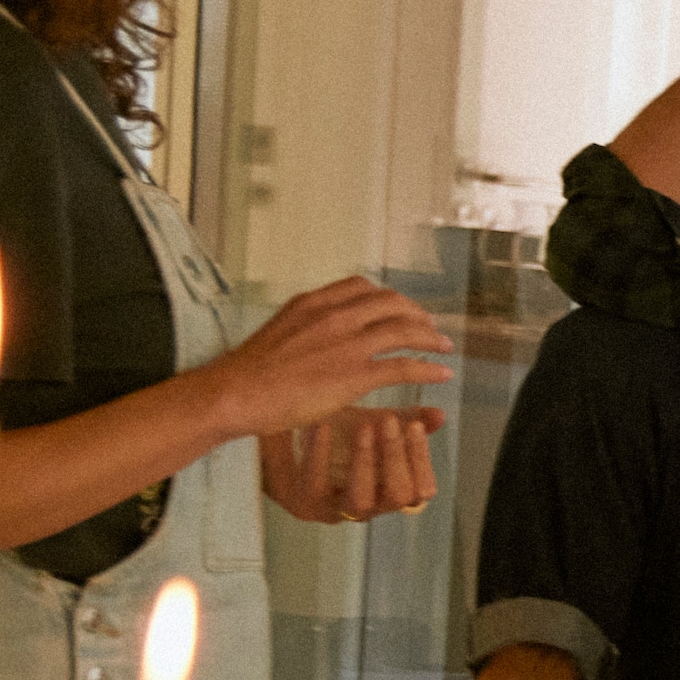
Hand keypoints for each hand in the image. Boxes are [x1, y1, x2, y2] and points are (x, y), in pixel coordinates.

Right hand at [201, 276, 450, 440]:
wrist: (235, 392)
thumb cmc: (250, 372)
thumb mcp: (280, 330)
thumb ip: (306, 325)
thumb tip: (319, 332)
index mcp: (314, 303)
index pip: (362, 287)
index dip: (389, 297)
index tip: (400, 308)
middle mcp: (334, 316)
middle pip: (391, 304)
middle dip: (416, 314)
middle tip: (429, 327)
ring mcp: (346, 344)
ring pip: (404, 331)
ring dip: (431, 338)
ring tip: (444, 347)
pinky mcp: (354, 375)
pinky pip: (404, 366)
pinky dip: (428, 368)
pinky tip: (441, 373)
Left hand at [259, 405, 441, 523]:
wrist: (273, 437)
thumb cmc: (325, 434)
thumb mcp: (369, 424)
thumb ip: (404, 421)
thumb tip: (440, 415)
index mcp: (385, 491)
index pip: (422, 491)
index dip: (422, 461)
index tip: (414, 426)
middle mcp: (365, 507)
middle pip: (399, 496)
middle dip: (397, 457)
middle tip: (390, 422)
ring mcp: (332, 510)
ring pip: (364, 500)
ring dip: (366, 462)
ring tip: (363, 428)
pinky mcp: (302, 504)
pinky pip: (317, 485)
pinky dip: (321, 452)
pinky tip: (322, 425)